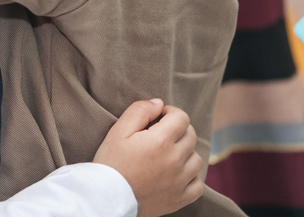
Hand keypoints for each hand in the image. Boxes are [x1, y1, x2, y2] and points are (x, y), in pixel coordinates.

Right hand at [95, 100, 203, 216]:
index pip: (181, 117)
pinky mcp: (179, 199)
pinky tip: (176, 173)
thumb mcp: (118, 131)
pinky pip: (198, 184)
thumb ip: (139, 111)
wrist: (106, 198)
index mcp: (160, 141)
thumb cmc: (110, 163)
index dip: (170, 112)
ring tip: (167, 154)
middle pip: (190, 136)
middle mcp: (174, 161)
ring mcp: (179, 182)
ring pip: (196, 159)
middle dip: (177, 130)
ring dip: (185, 152)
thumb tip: (159, 103)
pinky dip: (191, 177)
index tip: (158, 118)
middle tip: (160, 134)